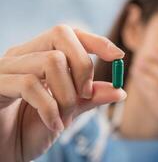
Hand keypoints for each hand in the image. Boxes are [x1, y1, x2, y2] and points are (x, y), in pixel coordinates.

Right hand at [0, 25, 126, 161]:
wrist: (3, 152)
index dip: (96, 40)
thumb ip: (90, 98)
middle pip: (61, 34)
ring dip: (68, 95)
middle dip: (83, 65)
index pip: (70, 33)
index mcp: (40, 55)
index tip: (118, 56)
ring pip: (51, 61)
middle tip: (86, 94)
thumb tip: (119, 90)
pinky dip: (50, 109)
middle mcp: (23, 54)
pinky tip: (54, 125)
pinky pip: (30, 85)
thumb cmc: (32, 129)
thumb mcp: (68, 111)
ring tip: (65, 118)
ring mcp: (6, 67)